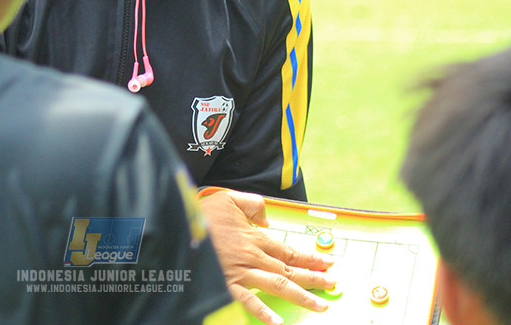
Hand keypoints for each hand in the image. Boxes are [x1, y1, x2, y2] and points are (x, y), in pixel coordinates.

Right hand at [198, 189, 333, 324]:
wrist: (178, 226)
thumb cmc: (201, 213)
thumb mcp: (229, 198)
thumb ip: (253, 204)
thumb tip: (266, 217)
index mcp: (254, 237)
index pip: (289, 250)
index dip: (310, 258)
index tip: (327, 263)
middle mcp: (253, 257)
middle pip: (290, 270)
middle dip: (314, 278)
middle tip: (332, 284)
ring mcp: (241, 273)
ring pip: (278, 286)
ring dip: (302, 296)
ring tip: (320, 306)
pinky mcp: (226, 285)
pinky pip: (248, 301)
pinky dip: (263, 312)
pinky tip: (276, 322)